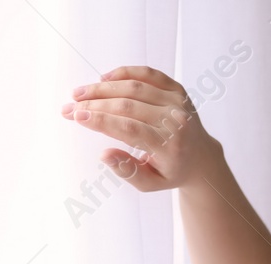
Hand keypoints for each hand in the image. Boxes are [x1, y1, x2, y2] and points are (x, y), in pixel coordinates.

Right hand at [61, 65, 218, 191]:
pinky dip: (123, 73)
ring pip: (133, 87)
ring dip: (102, 88)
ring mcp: (178, 102)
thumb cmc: (171, 171)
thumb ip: (127, 172)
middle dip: (93, 104)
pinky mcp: (177, 89)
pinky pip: (147, 74)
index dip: (100, 120)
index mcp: (170, 146)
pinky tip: (103, 79)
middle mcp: (176, 121)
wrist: (201, 157)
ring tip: (79, 93)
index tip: (75, 115)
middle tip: (69, 106)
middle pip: (127, 106)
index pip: (129, 129)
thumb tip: (104, 155)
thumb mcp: (150, 183)